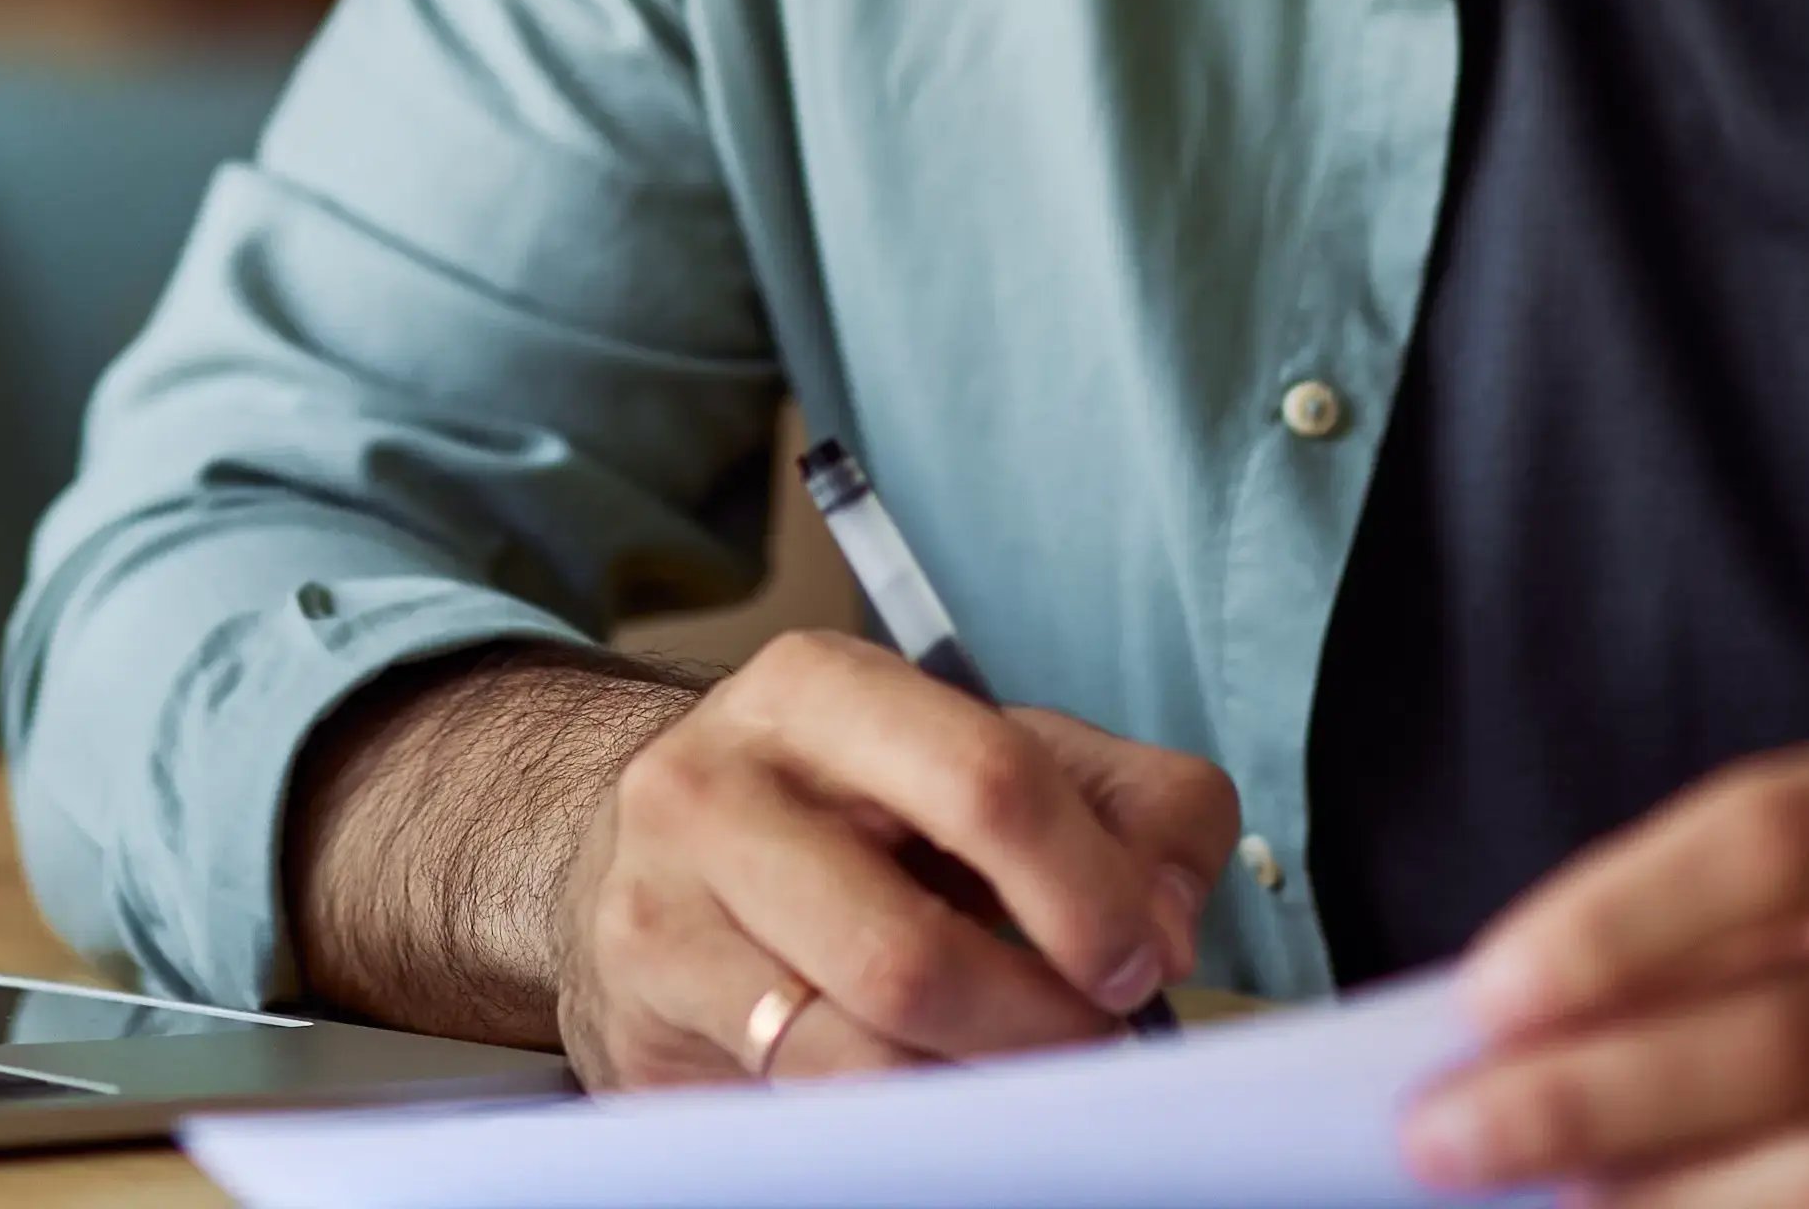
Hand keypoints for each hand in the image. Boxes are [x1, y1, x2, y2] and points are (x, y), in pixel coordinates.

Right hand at [546, 631, 1236, 1083]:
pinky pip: (806, 1107)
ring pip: (856, 1056)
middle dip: (1038, 1023)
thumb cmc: (853, 811)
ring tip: (1019, 1067)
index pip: (988, 785)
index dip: (1091, 896)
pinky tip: (932, 1088)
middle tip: (1094, 1039)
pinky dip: (903, 1118)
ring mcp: (659, 913)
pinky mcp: (641, 1027)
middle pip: (911, 956)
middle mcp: (713, 787)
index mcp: (819, 690)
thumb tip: (1168, 921)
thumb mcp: (997, 760)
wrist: (647, 855)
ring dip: (976, 1085)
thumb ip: (1131, 809)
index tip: (1144, 961)